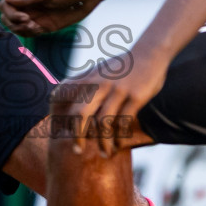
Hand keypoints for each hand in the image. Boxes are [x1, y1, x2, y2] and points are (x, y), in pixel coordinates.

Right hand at [0, 0, 99, 35]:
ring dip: (23, 31)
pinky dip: (31, 34)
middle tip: (30, 23)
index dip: (10, 13)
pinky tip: (41, 29)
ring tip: (37, 27)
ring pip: (17, 27)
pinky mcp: (45, 25)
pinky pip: (30, 33)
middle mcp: (27, 5)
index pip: (5, 5)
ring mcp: (36, 15)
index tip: (24, 17)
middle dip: (15, 24)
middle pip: (7, 18)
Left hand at [51, 47, 168, 158]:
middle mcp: (99, 84)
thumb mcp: (97, 70)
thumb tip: (60, 97)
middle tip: (78, 151)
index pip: (61, 97)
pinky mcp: (136, 97)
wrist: (149, 52)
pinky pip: (124, 122)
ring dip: (103, 143)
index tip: (60, 132)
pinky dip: (119, 137)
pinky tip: (118, 145)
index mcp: (87, 78)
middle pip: (80, 114)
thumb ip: (81, 83)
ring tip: (105, 154)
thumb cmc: (121, 67)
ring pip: (104, 123)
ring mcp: (118, 90)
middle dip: (77, 137)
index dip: (56, 115)